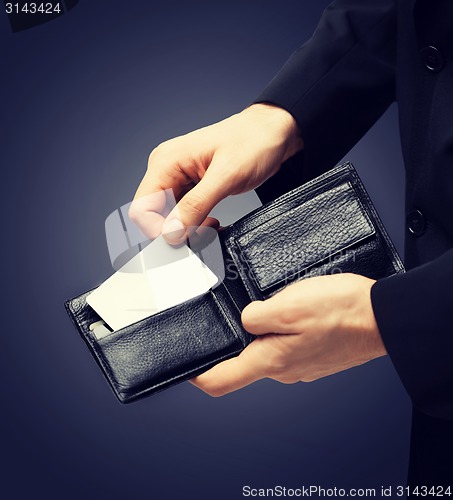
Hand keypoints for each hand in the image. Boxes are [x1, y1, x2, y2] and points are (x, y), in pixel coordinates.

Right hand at [129, 104, 302, 242]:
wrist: (272, 133)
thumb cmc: (254, 142)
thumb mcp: (226, 176)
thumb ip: (196, 205)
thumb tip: (171, 232)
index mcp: (166, 162)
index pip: (142, 207)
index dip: (158, 230)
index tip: (183, 240)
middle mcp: (166, 170)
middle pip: (153, 216)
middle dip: (176, 231)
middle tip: (205, 232)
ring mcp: (177, 179)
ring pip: (169, 218)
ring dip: (188, 229)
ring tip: (213, 226)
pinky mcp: (190, 187)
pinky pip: (183, 213)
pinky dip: (196, 224)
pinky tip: (212, 223)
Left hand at [191, 273, 385, 396]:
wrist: (382, 317)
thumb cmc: (341, 311)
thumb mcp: (289, 304)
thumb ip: (256, 315)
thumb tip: (244, 318)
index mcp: (271, 361)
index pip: (220, 381)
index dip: (196, 376)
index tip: (185, 366)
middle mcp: (283, 370)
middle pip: (243, 362)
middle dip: (235, 339)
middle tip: (238, 313)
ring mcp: (299, 365)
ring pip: (266, 350)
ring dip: (261, 331)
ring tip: (271, 306)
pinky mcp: (312, 356)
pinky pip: (286, 346)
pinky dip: (281, 331)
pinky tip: (292, 313)